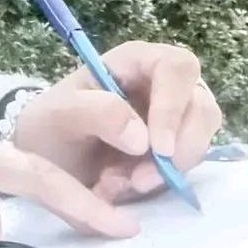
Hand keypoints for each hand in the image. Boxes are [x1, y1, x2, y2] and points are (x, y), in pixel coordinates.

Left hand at [12, 41, 223, 202]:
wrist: (46, 160)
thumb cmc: (49, 125)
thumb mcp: (58, 115)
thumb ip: (94, 113)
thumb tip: (142, 137)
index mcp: (135, 61)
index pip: (176, 68)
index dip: (174, 105)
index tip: (159, 148)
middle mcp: (162, 84)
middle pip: (201, 108)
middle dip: (176, 150)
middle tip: (139, 181)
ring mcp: (174, 117)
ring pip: (200, 140)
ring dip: (168, 171)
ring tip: (123, 184)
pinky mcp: (175, 148)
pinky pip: (188, 165)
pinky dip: (163, 182)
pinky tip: (128, 187)